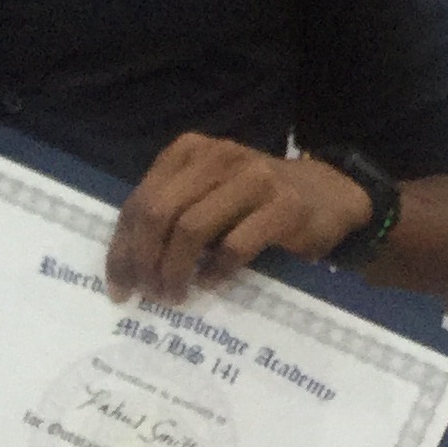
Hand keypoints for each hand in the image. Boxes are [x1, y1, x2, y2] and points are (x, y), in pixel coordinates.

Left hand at [106, 135, 372, 303]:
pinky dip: (216, 271)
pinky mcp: (283, 207)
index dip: (122, 248)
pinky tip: (211, 284)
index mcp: (189, 151)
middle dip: (145, 261)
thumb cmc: (256, 202)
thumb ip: (172, 213)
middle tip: (149, 294)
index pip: (140, 201)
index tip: (119, 286)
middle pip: (159, 213)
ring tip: (175, 294)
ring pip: (191, 228)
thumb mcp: (208, 193)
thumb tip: (127, 265)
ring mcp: (253, 178)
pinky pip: (235, 244)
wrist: (328, 196)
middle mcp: (218, 157)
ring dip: (176, 270)